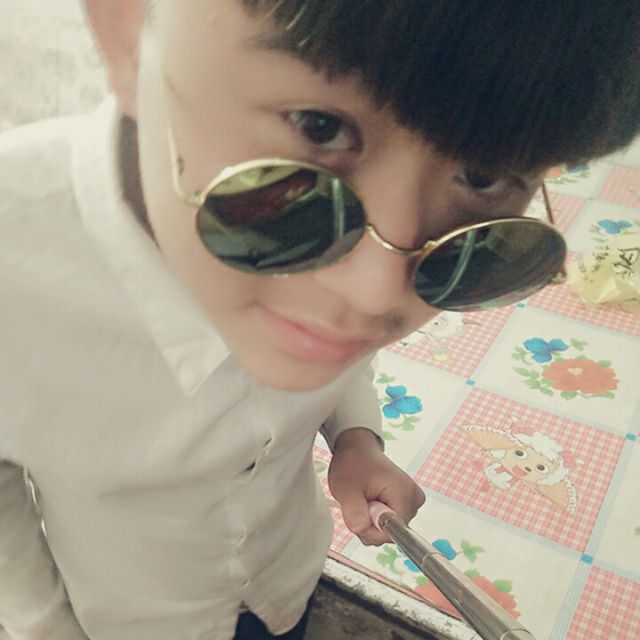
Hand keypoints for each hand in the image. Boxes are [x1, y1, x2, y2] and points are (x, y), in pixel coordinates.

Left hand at [328, 428, 424, 544]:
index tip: (360, 510)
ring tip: (364, 498)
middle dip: (370, 524)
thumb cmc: (352, 464)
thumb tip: (365, 533)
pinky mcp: (408, 501)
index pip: (391, 533)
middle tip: (359, 501)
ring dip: (372, 520)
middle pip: (391, 532)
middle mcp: (415, 499)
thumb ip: (356, 516)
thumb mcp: (346, 491)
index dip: (371, 529)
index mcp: (404, 494)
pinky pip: (391, 521)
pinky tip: (370, 500)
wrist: (358, 449)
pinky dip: (376, 516)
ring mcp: (413, 500)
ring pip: (390, 529)